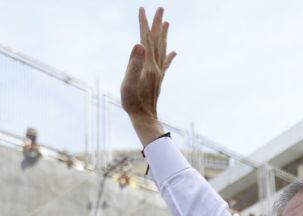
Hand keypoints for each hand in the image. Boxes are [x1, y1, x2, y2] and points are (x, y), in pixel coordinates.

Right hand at [121, 7, 176, 145]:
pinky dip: (169, 56)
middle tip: (160, 8)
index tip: (142, 8)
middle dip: (158, 23)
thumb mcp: (128, 83)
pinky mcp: (159, 80)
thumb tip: (139, 44)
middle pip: (157, 41)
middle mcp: (156, 67)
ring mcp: (158, 73)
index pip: (145, 39)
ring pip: (162, 49)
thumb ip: (133, 63)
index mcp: (148, 65)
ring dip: (164, 35)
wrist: (144, 118)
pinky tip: (174, 52)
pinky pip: (166, 64)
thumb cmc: (133, 102)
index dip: (143, 23)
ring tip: (167, 23)